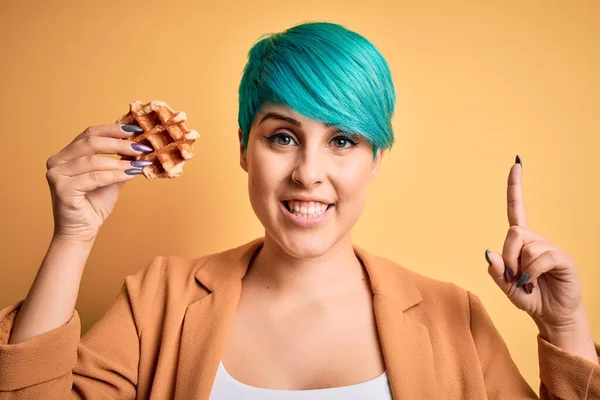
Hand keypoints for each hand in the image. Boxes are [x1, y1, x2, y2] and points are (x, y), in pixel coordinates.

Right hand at [45, 124, 151, 242]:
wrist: (82, 231)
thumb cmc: (94, 204)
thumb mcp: (111, 178)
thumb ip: (120, 162)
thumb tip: (140, 147)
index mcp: (66, 155)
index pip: (90, 134)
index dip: (113, 130)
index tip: (135, 130)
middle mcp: (57, 161)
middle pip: (90, 143)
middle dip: (119, 144)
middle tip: (141, 147)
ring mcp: (56, 174)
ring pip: (93, 161)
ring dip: (120, 161)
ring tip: (139, 164)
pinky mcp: (62, 188)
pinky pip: (94, 177)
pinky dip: (114, 175)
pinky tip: (130, 174)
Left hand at [484, 156, 587, 336]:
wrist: (552, 315)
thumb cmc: (529, 297)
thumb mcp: (505, 286)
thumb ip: (496, 271)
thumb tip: (488, 253)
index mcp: (521, 242)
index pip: (516, 209)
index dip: (515, 187)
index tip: (517, 163)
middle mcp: (535, 240)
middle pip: (513, 232)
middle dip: (507, 256)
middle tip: (513, 276)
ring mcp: (550, 248)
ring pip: (526, 246)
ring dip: (520, 269)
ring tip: (527, 282)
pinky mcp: (562, 259)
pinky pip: (540, 258)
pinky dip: (531, 273)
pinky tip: (534, 282)